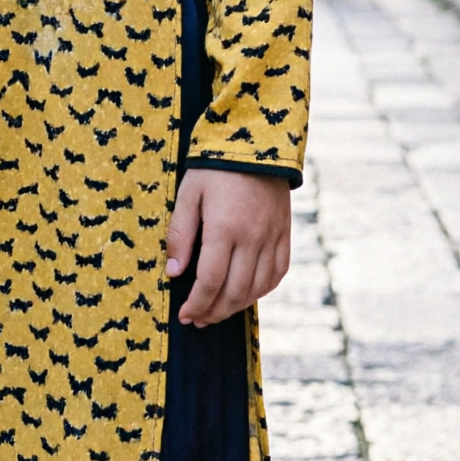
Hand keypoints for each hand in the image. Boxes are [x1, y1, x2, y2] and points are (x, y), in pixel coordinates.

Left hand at [165, 168, 292, 326]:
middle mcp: (253, 238)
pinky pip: (277, 273)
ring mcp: (272, 237)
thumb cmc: (215, 167)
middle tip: (198, 319)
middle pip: (235, 291)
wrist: (257, 141)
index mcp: (225, 228)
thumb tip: (174, 272)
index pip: (210, 281)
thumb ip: (181, 234)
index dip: (197, 304)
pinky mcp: (285, 233)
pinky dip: (261, 290)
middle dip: (214, 312)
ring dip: (237, 306)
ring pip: (258, 288)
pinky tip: (246, 294)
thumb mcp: (189, 194)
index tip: (185, 316)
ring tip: (218, 311)